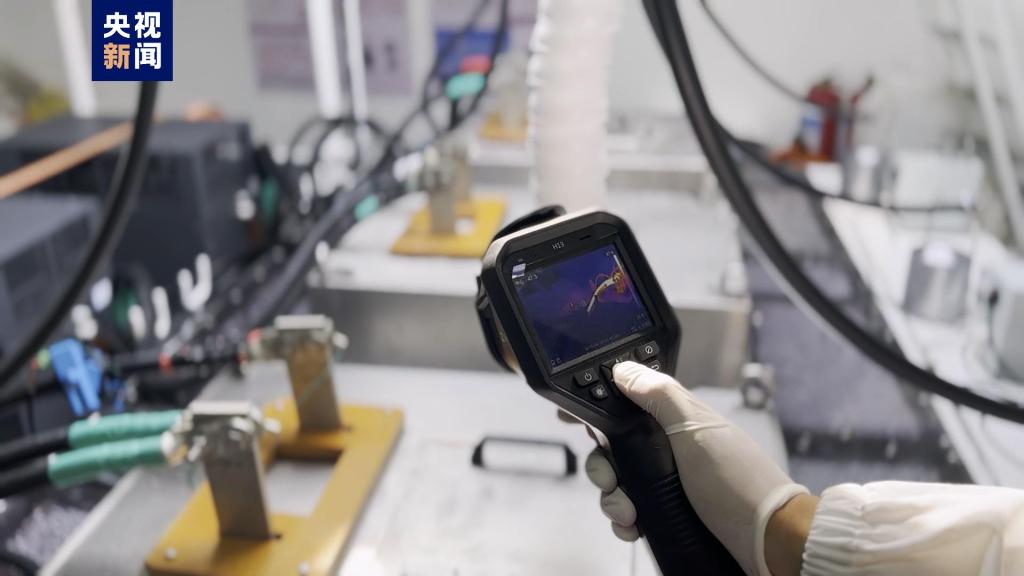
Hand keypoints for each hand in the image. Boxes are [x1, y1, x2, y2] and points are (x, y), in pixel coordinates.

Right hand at [582, 362, 812, 575]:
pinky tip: (633, 527)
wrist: (768, 540)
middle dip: (602, 466)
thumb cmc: (738, 482)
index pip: (626, 404)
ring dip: (612, 498)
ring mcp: (668, 482)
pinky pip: (630, 512)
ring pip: (618, 482)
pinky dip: (624, 521)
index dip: (597, 409)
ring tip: (629, 514)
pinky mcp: (668, 512)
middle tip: (611, 480)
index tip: (572, 419)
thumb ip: (659, 395)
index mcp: (674, 421)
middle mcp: (669, 449)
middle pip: (613, 449)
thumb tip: (623, 368)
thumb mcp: (695, 429)